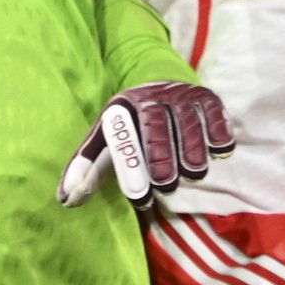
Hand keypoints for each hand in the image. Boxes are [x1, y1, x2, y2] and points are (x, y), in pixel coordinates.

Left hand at [58, 80, 234, 205]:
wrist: (159, 84)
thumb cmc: (131, 126)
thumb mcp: (106, 142)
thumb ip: (87, 169)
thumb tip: (66, 201)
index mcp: (122, 108)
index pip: (123, 138)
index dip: (132, 169)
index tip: (142, 200)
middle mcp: (150, 97)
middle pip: (156, 127)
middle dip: (162, 158)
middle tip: (167, 186)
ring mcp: (180, 95)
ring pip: (188, 123)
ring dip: (192, 151)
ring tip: (193, 175)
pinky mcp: (206, 97)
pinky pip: (215, 114)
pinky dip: (219, 133)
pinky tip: (219, 152)